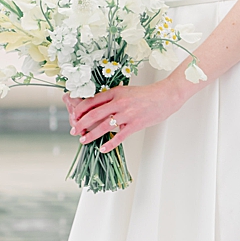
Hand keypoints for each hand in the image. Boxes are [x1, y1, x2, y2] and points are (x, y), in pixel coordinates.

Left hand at [67, 74, 188, 154]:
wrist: (165, 96)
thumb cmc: (146, 95)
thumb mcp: (126, 91)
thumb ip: (112, 98)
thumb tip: (96, 108)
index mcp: (115, 92)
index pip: (92, 101)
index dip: (80, 110)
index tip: (74, 117)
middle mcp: (119, 102)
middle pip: (94, 114)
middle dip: (81, 123)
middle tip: (74, 131)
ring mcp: (127, 114)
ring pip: (104, 126)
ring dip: (91, 134)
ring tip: (83, 140)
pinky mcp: (135, 124)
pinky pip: (120, 136)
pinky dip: (110, 144)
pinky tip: (103, 149)